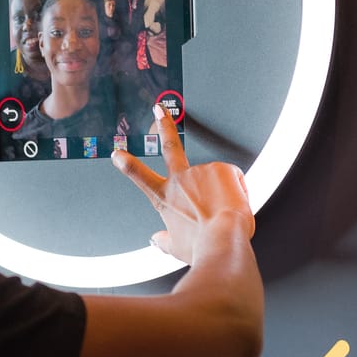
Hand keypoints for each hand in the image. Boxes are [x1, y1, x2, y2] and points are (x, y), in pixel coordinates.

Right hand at [112, 107, 253, 262]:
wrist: (222, 240)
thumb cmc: (200, 247)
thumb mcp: (177, 247)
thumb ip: (165, 241)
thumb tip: (155, 241)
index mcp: (165, 199)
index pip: (140, 178)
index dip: (127, 164)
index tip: (117, 153)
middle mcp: (180, 181)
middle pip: (170, 147)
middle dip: (163, 126)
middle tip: (158, 109)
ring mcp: (201, 172)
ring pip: (218, 180)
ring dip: (225, 194)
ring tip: (225, 214)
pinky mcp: (222, 168)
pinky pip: (235, 179)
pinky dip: (239, 192)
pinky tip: (235, 205)